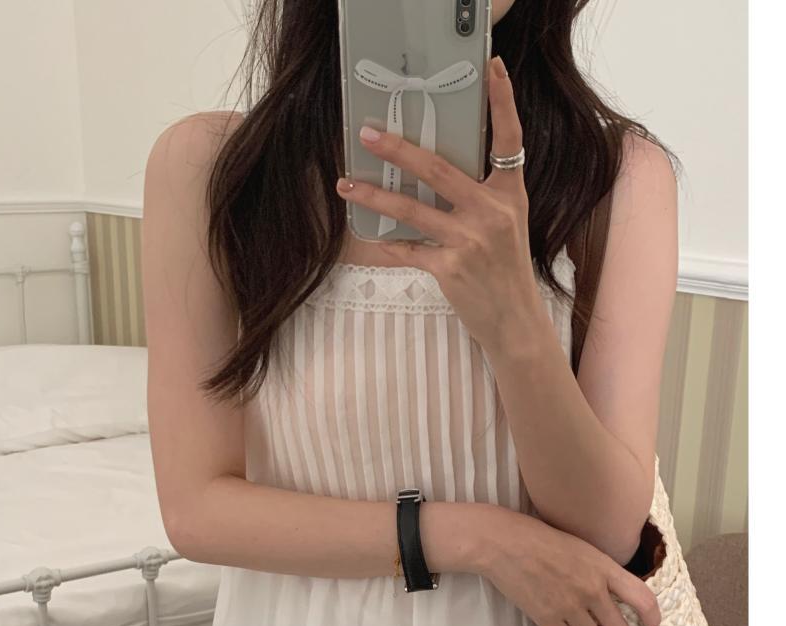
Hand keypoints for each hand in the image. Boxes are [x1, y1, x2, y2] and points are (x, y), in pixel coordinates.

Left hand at [337, 54, 533, 358]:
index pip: (510, 139)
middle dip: (399, 150)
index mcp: (510, 194)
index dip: (503, 101)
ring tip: (346, 182)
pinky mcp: (450, 269)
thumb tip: (438, 167)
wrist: (515, 322)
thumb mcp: (508, 222)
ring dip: (374, 195)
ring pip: (412, 210)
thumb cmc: (507, 269)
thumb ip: (483, 192)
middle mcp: (491, 212)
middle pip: (438, 170)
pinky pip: (409, 249)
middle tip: (368, 133)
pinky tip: (365, 233)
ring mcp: (469, 241)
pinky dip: (386, 243)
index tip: (493, 67)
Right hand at [479, 507, 660, 625]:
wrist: (506, 543)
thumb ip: (599, 570)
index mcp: (603, 567)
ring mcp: (570, 606)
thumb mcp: (581, 547)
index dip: (652, 616)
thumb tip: (610, 593)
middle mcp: (592, 588)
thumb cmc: (541, 540)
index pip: (641, 596)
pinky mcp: (548, 620)